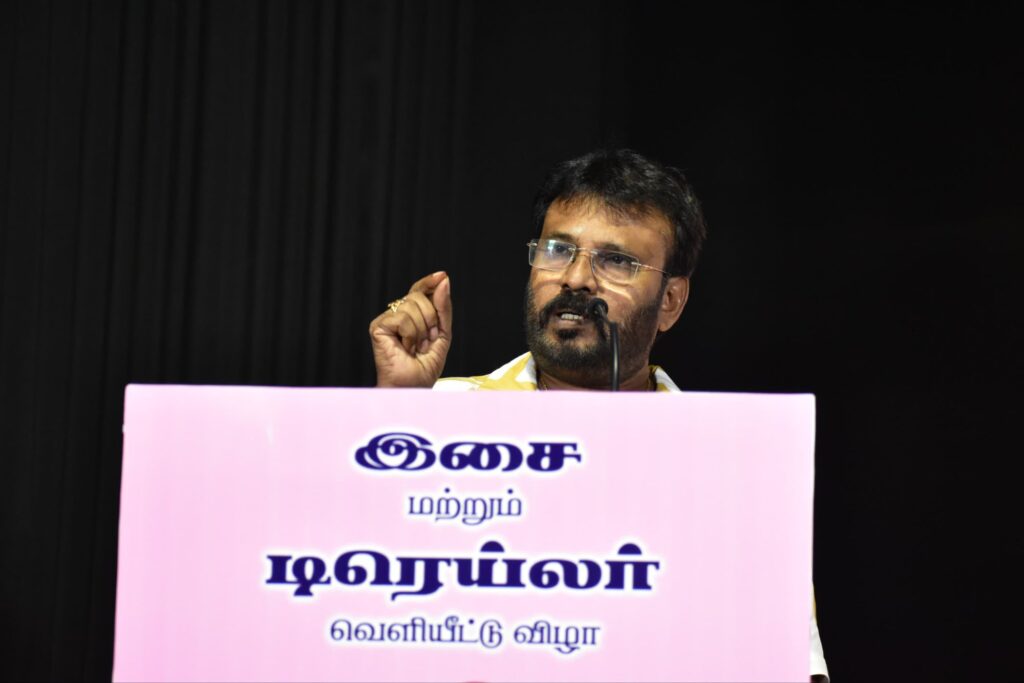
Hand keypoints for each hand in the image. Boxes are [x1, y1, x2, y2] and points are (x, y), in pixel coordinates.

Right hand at [369, 271, 452, 387]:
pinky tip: (405, 347)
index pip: (419, 290)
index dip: (429, 282)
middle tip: (428, 341)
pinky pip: (402, 318)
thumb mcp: (443, 333)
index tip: (442, 276)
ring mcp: (387, 319)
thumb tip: (443, 280)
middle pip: (418, 296)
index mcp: (412, 315)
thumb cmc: (424, 366)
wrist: (413, 385)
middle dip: (431, 319)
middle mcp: (397, 314)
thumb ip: (443, 308)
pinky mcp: (378, 326)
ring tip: (416, 347)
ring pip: (411, 306)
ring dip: (421, 331)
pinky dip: (411, 335)